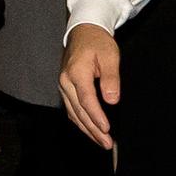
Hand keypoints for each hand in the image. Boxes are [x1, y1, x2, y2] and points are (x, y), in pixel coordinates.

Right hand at [58, 24, 120, 148]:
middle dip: (93, 129)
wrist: (83, 32)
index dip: (97, 117)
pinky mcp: (65, 89)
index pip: (86, 100)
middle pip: (79, 111)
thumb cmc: (97, 42)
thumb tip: (112, 100)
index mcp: (76, 73)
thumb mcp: (109, 55)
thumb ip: (110, 78)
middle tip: (107, 144)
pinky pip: (71, 109)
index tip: (107, 129)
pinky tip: (90, 130)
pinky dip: (81, 122)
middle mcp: (66, 82)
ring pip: (74, 113)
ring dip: (87, 129)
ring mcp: (63, 86)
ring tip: (101, 141)